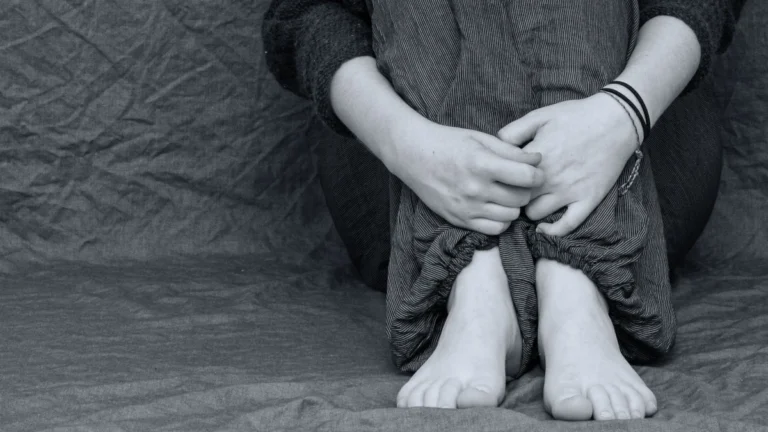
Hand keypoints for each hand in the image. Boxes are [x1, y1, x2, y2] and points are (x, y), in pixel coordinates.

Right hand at [387, 117, 544, 235]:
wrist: (413, 155)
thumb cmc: (448, 142)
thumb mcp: (481, 139)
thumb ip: (511, 151)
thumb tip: (538, 161)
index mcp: (482, 163)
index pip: (526, 177)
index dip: (537, 174)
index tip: (535, 172)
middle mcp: (475, 189)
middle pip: (521, 198)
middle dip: (526, 190)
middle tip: (519, 182)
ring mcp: (466, 207)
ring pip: (511, 216)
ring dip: (514, 206)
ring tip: (506, 194)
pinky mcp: (459, 219)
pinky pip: (494, 230)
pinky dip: (501, 220)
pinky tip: (496, 207)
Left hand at [497, 93, 638, 235]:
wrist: (616, 120)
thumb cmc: (576, 116)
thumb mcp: (540, 115)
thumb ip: (513, 131)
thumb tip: (495, 147)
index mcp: (536, 158)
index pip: (505, 179)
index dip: (500, 180)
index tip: (500, 178)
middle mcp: (550, 178)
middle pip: (517, 199)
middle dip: (511, 196)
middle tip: (513, 192)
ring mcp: (570, 191)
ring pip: (535, 214)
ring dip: (529, 210)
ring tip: (530, 202)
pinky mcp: (588, 200)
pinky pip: (566, 226)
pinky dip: (552, 230)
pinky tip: (544, 227)